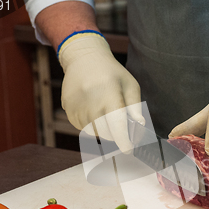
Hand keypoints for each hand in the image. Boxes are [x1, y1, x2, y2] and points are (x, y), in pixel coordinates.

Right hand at [58, 33, 143, 152]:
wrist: (83, 59)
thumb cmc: (111, 73)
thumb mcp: (130, 85)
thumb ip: (135, 107)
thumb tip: (139, 125)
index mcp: (109, 95)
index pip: (116, 124)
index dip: (123, 140)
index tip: (129, 149)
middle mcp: (90, 103)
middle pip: (106, 134)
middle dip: (116, 134)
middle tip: (120, 122)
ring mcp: (77, 108)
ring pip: (94, 133)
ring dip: (103, 128)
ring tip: (104, 110)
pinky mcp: (69, 111)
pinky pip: (83, 128)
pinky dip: (91, 124)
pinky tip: (93, 109)